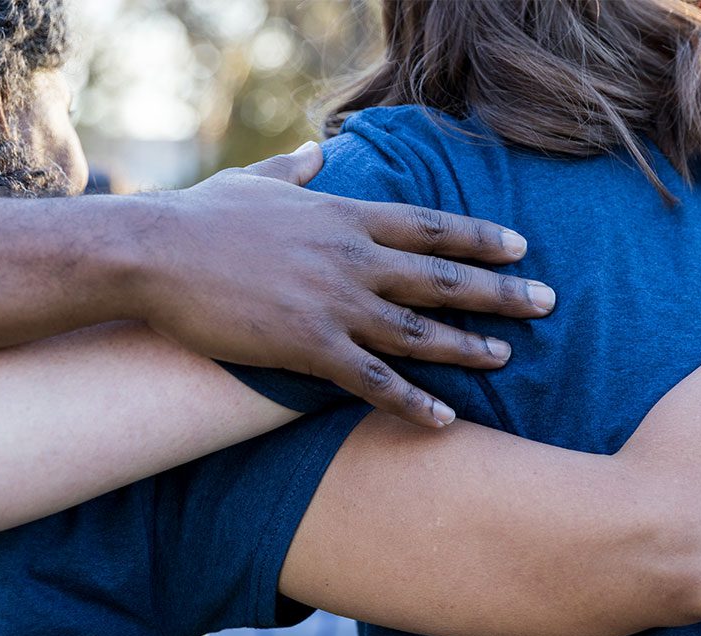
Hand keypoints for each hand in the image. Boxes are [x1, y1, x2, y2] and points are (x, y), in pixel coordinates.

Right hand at [139, 142, 556, 426]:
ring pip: (420, 332)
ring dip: (469, 348)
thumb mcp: (254, 182)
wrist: (153, 254)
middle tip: (547, 304)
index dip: (482, 237)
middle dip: (500, 293)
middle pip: (444, 278)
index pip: (432, 226)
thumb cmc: (201, 218)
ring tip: (507, 358)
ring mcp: (335, 305)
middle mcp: (353, 259)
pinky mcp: (309, 347)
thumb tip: (313, 151)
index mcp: (345, 216)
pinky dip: (413, 402)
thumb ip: (293, 171)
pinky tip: (445, 419)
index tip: (522, 247)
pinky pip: (374, 382)